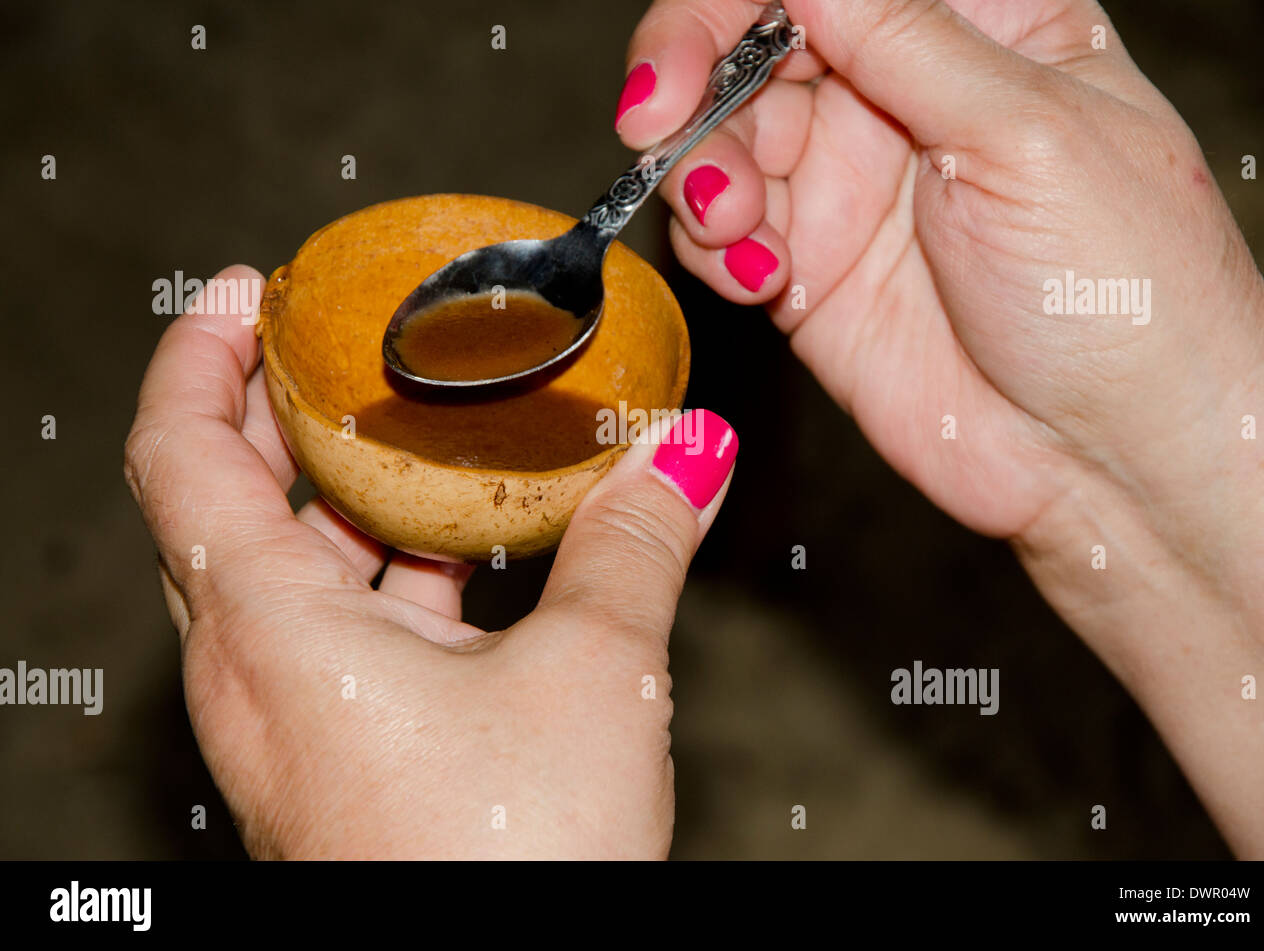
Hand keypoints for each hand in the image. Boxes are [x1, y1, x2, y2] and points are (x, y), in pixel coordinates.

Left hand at [124, 266, 736, 858]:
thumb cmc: (512, 863)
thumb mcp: (596, 676)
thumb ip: (638, 543)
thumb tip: (689, 452)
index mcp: (274, 632)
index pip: (178, 452)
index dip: (199, 353)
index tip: (246, 289)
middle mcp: (256, 674)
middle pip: (217, 500)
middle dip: (270, 404)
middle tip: (333, 339)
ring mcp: (291, 720)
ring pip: (280, 569)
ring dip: (334, 491)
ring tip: (410, 432)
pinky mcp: (337, 754)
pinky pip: (333, 629)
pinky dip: (382, 569)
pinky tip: (464, 555)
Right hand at [618, 0, 1263, 537]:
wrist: (1112, 461)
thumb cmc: (1127, 294)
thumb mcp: (1027, 133)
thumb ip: (907, 41)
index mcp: (978, 27)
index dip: (736, 3)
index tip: (688, 57)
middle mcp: (901, 96)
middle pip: (752, 45)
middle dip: (689, 77)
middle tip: (654, 123)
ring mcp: (851, 188)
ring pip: (721, 139)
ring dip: (702, 172)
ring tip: (738, 225)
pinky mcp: (810, 275)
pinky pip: (720, 234)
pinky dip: (714, 246)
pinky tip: (761, 274)